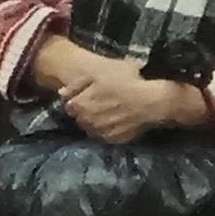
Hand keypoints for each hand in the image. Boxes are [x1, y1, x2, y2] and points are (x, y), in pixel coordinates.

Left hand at [35, 38, 177, 144]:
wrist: (152, 102)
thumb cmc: (127, 82)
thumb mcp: (99, 75)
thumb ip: (77, 85)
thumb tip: (62, 94)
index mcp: (80, 105)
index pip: (70, 107)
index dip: (79, 100)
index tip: (90, 96)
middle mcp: (86, 123)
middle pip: (80, 118)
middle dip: (86, 111)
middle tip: (102, 103)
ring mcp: (100, 133)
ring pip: (91, 128)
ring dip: (97, 122)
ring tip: (112, 112)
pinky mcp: (114, 141)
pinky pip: (106, 136)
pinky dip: (109, 129)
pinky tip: (120, 120)